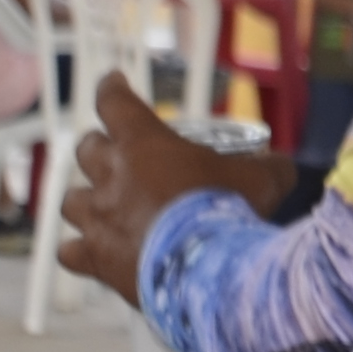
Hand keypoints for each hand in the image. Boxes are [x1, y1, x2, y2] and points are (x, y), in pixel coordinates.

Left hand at [58, 83, 291, 298]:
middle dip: (100, 150)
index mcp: (143, 142)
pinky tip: (90, 255)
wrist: (207, 269)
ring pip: (70, 201)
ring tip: (101, 208)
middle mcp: (111, 175)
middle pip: (86, 149)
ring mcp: (98, 218)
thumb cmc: (228, 211)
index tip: (114, 82)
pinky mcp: (96, 259)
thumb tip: (282, 167)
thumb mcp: (260, 180)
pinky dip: (78, 252)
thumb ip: (268, 168)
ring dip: (84, 201)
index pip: (114, 101)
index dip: (112, 89)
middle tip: (117, 158)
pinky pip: (70, 252)